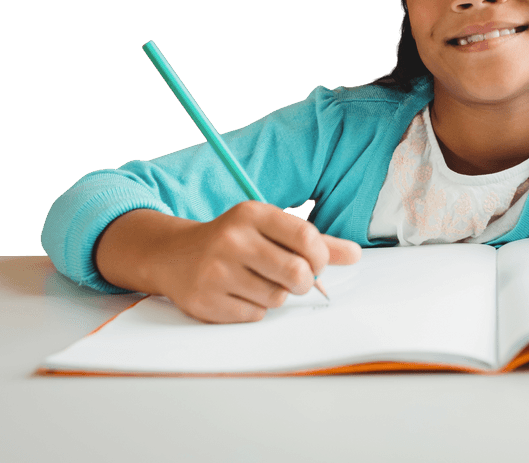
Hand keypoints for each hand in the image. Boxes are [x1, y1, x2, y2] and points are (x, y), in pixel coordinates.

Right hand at [152, 201, 361, 323]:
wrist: (174, 255)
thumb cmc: (234, 241)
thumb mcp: (270, 229)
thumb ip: (315, 242)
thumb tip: (355, 255)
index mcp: (252, 214)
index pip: (307, 238)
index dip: (322, 257)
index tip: (317, 262)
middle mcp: (232, 239)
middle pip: (297, 274)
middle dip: (304, 282)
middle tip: (294, 279)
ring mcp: (216, 271)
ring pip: (277, 298)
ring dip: (276, 295)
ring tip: (258, 281)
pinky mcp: (205, 300)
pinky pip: (254, 315)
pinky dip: (254, 309)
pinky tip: (239, 294)